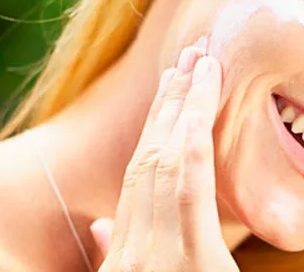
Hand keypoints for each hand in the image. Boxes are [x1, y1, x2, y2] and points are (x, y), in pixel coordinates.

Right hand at [89, 45, 236, 271]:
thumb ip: (114, 254)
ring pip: (167, 162)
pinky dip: (193, 146)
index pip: (138, 172)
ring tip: (203, 62)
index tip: (171, 81)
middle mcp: (132, 248)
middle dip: (171, 99)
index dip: (154, 121)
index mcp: (122, 251)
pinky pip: (189, 192)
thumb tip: (100, 222)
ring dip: (184, 106)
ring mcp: (153, 258)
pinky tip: (201, 112)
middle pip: (150, 155)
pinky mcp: (193, 264)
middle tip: (192, 53)